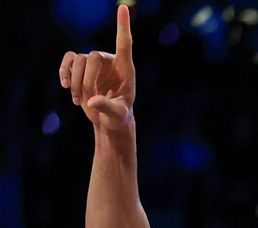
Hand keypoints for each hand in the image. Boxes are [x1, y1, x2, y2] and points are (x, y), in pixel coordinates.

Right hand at [60, 4, 134, 130]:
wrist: (108, 119)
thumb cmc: (118, 116)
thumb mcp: (117, 115)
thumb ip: (107, 108)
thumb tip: (93, 102)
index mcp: (125, 68)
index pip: (124, 43)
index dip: (122, 25)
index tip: (122, 7)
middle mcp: (110, 61)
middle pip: (92, 57)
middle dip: (87, 80)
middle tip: (89, 101)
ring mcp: (94, 63)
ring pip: (77, 60)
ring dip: (75, 81)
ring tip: (79, 101)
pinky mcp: (80, 67)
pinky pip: (68, 60)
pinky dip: (64, 72)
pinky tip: (66, 87)